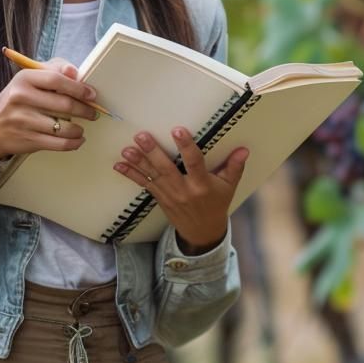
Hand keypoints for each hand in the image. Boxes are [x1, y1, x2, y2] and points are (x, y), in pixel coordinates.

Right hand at [0, 58, 99, 159]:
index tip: (91, 94)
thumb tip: (75, 72)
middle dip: (85, 109)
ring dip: (79, 128)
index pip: (56, 79)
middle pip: (64, 104)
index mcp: (24, 79)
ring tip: (82, 127)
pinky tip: (77, 139)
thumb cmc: (16, 100)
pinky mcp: (28, 139)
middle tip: (93, 112)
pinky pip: (59, 143)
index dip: (78, 87)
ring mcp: (24, 120)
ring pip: (64, 127)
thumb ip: (53, 70)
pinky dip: (73, 142)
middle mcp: (21, 98)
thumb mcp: (29, 79)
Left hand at [112, 127, 248, 253]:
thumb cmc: (217, 204)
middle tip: (142, 136)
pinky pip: (144, 184)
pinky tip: (119, 164)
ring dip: (138, 162)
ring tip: (127, 149)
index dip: (186, 146)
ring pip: (152, 176)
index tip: (178, 130)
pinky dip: (131, 174)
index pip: (194, 163)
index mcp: (202, 185)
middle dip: (153, 153)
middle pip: (167, 169)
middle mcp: (184, 190)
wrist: (202, 232)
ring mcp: (170, 195)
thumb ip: (234, 167)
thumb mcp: (229, 187)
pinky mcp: (160, 198)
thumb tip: (244, 149)